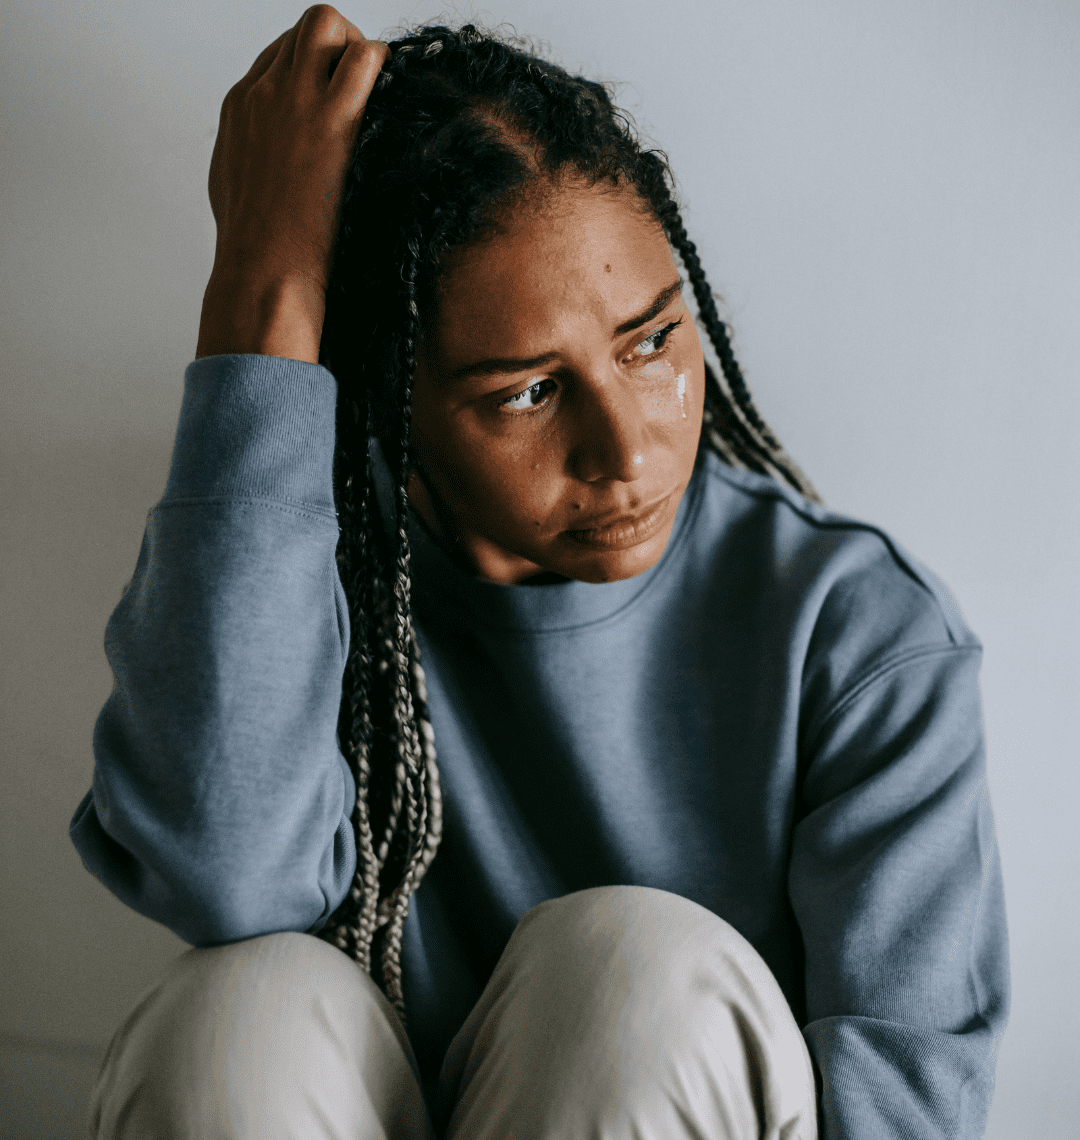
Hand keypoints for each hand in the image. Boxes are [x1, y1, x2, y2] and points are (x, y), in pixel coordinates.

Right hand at [196, 5, 387, 361]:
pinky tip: (396, 101)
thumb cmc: (255, 246)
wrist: (263, 269)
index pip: (280, 54)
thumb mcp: (235, 187)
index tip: (337, 99)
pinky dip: (385, 66)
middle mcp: (264, 92)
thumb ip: (249, 157)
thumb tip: (265, 160)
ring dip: (360, 49)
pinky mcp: (333, 121)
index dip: (315, 70)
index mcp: (240, 106)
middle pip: (305, 31)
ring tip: (380, 91)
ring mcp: (296, 100)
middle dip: (339, 47)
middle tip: (364, 89)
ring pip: (329, 25)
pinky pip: (365, 57)